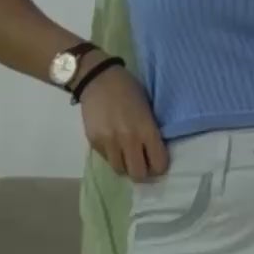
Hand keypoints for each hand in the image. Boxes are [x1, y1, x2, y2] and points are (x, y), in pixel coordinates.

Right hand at [78, 65, 168, 180]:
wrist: (98, 78)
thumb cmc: (129, 89)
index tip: (157, 161)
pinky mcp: (94, 142)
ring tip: (127, 155)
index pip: (158, 164)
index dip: (159, 166)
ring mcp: (109, 142)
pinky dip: (112, 156)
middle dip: (143, 172)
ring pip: (120, 170)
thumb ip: (150, 131)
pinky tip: (113, 144)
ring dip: (125, 166)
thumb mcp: (148, 108)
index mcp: (146, 129)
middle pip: (138, 174)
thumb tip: (153, 153)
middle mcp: (128, 140)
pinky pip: (106, 159)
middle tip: (143, 163)